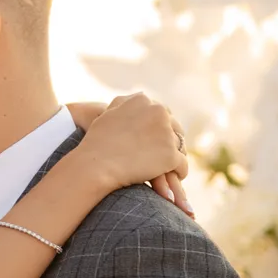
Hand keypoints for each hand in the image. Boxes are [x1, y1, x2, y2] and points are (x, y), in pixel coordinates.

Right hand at [76, 92, 192, 213]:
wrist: (95, 165)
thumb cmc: (96, 142)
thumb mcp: (109, 113)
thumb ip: (126, 104)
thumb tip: (141, 97)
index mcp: (143, 101)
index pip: (161, 113)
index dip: (158, 129)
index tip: (153, 141)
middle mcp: (158, 112)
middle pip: (174, 127)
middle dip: (169, 141)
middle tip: (162, 156)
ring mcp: (166, 134)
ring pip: (179, 146)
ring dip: (174, 156)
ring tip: (169, 169)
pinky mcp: (171, 155)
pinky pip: (182, 165)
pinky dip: (179, 173)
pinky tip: (174, 180)